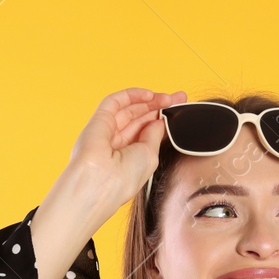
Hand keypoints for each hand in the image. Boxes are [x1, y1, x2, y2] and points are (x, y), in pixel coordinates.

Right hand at [66, 87, 187, 208]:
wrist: (100, 183)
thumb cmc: (124, 178)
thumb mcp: (149, 156)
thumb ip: (154, 136)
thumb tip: (159, 121)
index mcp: (129, 157)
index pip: (147, 132)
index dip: (162, 120)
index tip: (179, 112)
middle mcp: (117, 143)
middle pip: (140, 118)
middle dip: (160, 107)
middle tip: (179, 98)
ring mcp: (107, 131)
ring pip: (130, 108)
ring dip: (150, 100)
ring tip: (169, 98)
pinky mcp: (99, 120)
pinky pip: (116, 101)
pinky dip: (132, 95)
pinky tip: (149, 95)